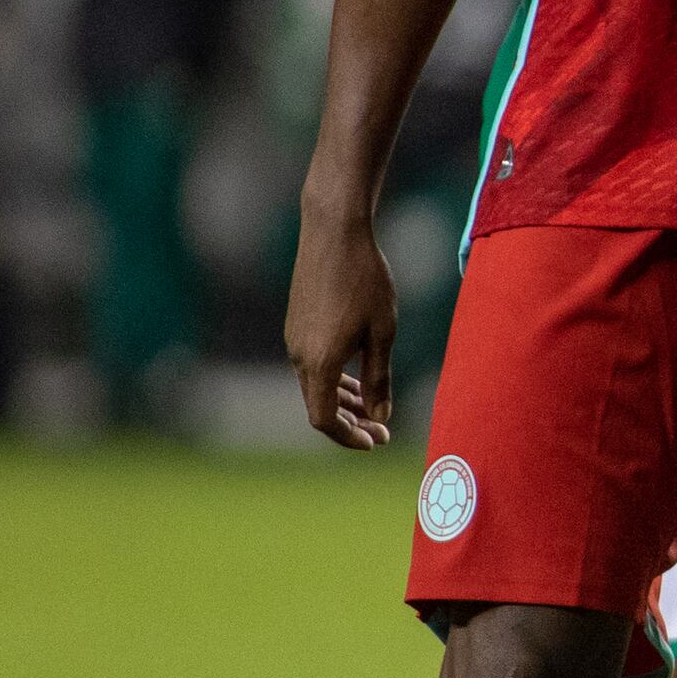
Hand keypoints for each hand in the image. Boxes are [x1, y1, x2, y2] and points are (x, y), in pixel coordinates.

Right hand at [286, 207, 398, 449]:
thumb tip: (380, 417)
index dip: (349, 437)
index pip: (324, 419)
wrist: (333, 235)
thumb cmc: (365, 281)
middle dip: (350, 424)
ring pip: (316, 386)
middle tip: (382, 432)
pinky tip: (357, 378)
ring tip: (373, 409)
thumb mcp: (383, 332)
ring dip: (343, 402)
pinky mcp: (296, 326)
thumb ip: (380, 379)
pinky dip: (334, 380)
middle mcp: (299, 356)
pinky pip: (313, 366)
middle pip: (319, 406)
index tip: (376, 442)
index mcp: (319, 362)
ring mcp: (294, 340)